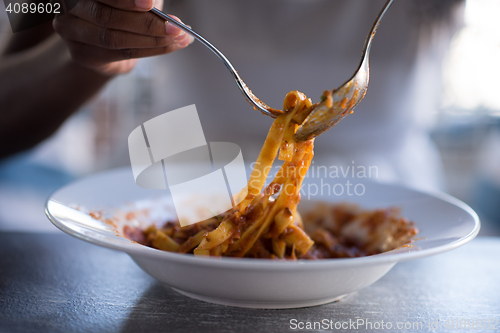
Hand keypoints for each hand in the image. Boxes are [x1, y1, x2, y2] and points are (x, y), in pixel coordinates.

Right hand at [53, 0, 192, 75]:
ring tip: (178, 38)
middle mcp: (69, 6)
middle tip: (176, 28)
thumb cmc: (123, 11)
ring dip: (152, 40)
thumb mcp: (133, 0)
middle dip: (147, 23)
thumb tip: (164, 12)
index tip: (150, 3)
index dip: (126, 0)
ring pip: (114, 38)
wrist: (106, 45)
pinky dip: (150, 50)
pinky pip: (120, 53)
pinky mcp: (82, 54)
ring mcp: (71, 31)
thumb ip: (144, 1)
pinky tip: (169, 47)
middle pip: (107, 17)